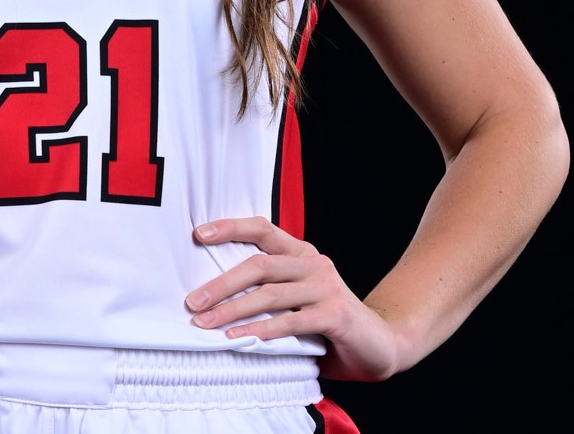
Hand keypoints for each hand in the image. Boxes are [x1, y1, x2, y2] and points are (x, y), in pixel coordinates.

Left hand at [185, 217, 404, 381]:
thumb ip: (268, 293)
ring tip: (206, 323)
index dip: (230, 227)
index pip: (262, 229)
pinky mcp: (335, 314)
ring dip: (233, 309)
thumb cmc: (328, 325)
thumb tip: (212, 302)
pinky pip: (291, 321)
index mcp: (301, 254)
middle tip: (193, 302)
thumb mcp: (296, 301)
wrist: (380, 345)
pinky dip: (262, 330)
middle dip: (221, 283)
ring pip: (270, 293)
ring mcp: (326, 287)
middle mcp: (313, 263)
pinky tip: (239, 338)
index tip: (198, 234)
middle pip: (259, 264)